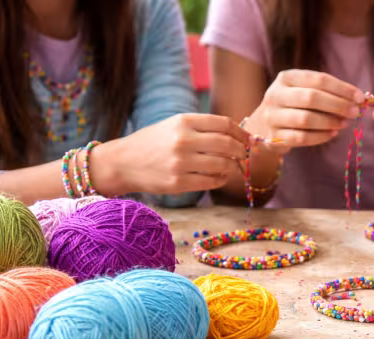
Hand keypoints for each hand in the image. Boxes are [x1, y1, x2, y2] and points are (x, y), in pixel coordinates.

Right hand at [96, 113, 248, 194]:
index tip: (249, 140)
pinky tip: (219, 176)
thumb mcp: (174, 125)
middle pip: (228, 144)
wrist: (123, 162)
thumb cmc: (153, 143)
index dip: (242, 133)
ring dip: (232, 167)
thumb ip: (202, 128)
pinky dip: (221, 179)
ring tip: (230, 166)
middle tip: (245, 155)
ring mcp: (181, 162)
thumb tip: (238, 135)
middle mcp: (183, 140)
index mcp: (183, 121)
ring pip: (223, 165)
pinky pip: (212, 182)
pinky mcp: (178, 182)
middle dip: (242, 151)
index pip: (224, 124)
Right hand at [243, 70, 364, 152]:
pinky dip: (320, 137)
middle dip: (338, 105)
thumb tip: (357, 99)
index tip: (360, 97)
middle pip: (311, 97)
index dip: (342, 88)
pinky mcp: (273, 137)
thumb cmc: (293, 104)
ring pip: (305, 119)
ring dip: (330, 122)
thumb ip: (327, 92)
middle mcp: (275, 94)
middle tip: (355, 112)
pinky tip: (332, 134)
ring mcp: (272, 116)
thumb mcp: (304, 90)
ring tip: (344, 123)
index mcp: (286, 78)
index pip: (318, 79)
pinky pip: (301, 138)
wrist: (263, 125)